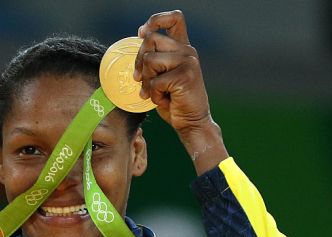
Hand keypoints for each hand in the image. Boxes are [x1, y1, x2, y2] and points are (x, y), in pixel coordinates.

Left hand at [134, 10, 227, 173]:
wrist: (192, 123)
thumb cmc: (174, 101)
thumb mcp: (162, 75)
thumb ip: (155, 58)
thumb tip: (139, 39)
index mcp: (183, 48)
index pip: (174, 18)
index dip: (155, 20)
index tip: (142, 33)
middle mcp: (188, 51)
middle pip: (151, 39)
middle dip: (139, 61)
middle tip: (141, 80)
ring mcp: (188, 62)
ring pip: (150, 60)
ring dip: (146, 80)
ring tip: (155, 92)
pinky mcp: (185, 76)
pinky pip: (154, 81)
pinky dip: (153, 95)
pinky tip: (164, 100)